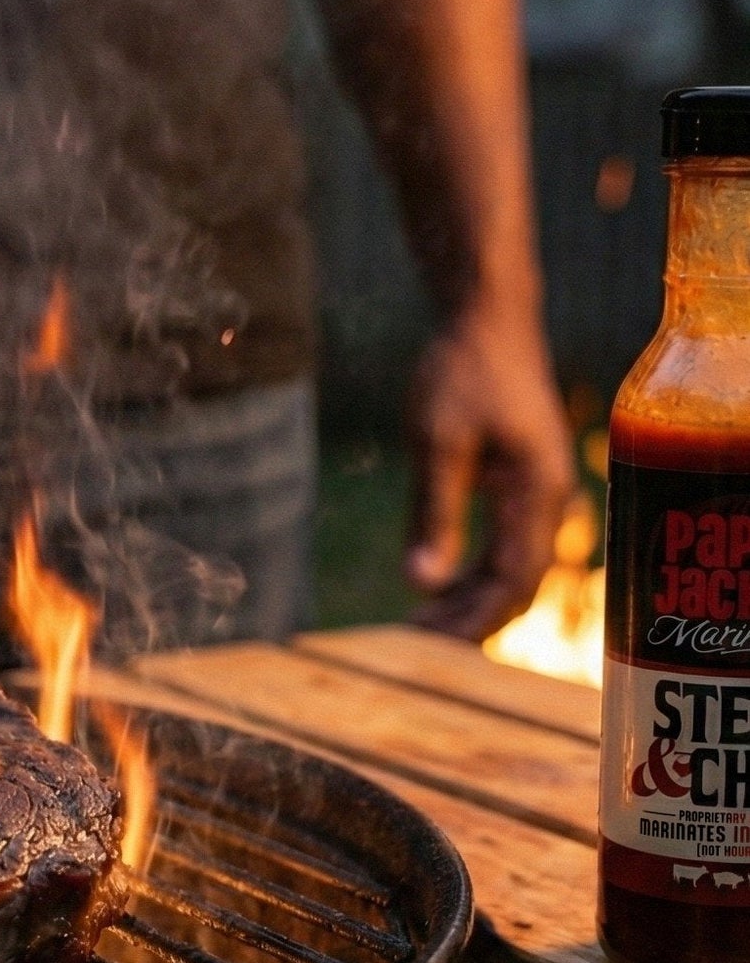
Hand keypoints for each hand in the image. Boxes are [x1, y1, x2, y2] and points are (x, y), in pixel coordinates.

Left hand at [404, 303, 575, 639]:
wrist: (486, 319)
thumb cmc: (462, 372)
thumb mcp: (438, 444)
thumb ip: (433, 514)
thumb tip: (421, 583)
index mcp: (538, 491)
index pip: (514, 579)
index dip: (475, 619)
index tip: (430, 644)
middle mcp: (548, 498)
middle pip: (517, 583)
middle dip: (471, 619)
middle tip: (415, 642)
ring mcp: (537, 493)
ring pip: (510, 568)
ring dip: (469, 599)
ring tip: (418, 624)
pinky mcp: (519, 485)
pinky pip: (502, 545)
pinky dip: (470, 571)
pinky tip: (435, 587)